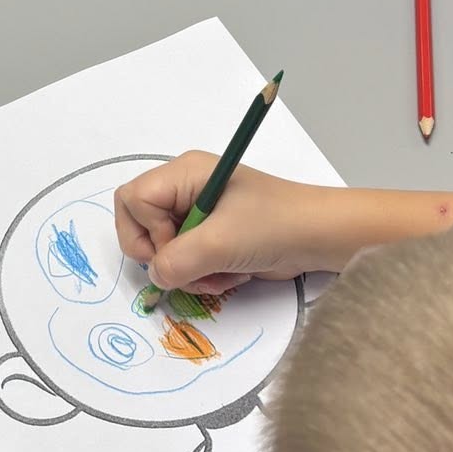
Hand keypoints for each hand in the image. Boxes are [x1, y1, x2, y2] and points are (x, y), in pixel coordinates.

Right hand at [115, 158, 349, 293]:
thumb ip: (176, 262)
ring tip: (220, 274)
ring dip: (188, 271)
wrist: (320, 238)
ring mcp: (198, 215)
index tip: (177, 247)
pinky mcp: (213, 238)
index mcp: (184, 173)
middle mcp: (185, 189)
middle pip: (142, 225)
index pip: (132, 200)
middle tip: (189, 269)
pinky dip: (203, 274)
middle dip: (164, 256)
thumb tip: (156, 277)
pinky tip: (230, 274)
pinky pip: (186, 261)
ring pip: (164, 250)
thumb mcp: (219, 243)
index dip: (146, 231)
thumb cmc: (273, 226)